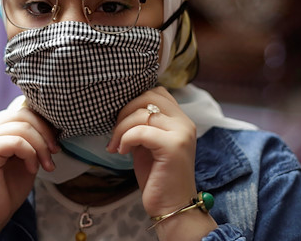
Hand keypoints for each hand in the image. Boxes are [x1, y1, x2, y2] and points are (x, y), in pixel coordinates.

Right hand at [0, 107, 57, 239]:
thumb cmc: (7, 189)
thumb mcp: (28, 159)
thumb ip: (35, 141)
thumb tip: (55, 127)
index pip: (26, 110)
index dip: (45, 124)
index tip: (55, 144)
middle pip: (25, 114)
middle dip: (46, 133)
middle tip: (55, 153)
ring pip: (24, 128)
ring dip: (41, 147)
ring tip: (46, 165)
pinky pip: (17, 142)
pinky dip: (30, 155)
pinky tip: (32, 169)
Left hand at [107, 87, 215, 238]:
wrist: (172, 208)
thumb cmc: (157, 177)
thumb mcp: (148, 143)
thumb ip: (142, 124)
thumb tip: (121, 108)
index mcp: (180, 119)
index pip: (156, 92)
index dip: (134, 101)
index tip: (121, 121)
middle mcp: (185, 122)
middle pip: (147, 96)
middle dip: (124, 111)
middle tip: (115, 134)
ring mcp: (181, 133)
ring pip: (142, 113)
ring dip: (121, 127)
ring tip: (116, 145)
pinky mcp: (173, 146)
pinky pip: (141, 131)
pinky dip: (126, 138)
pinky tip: (122, 151)